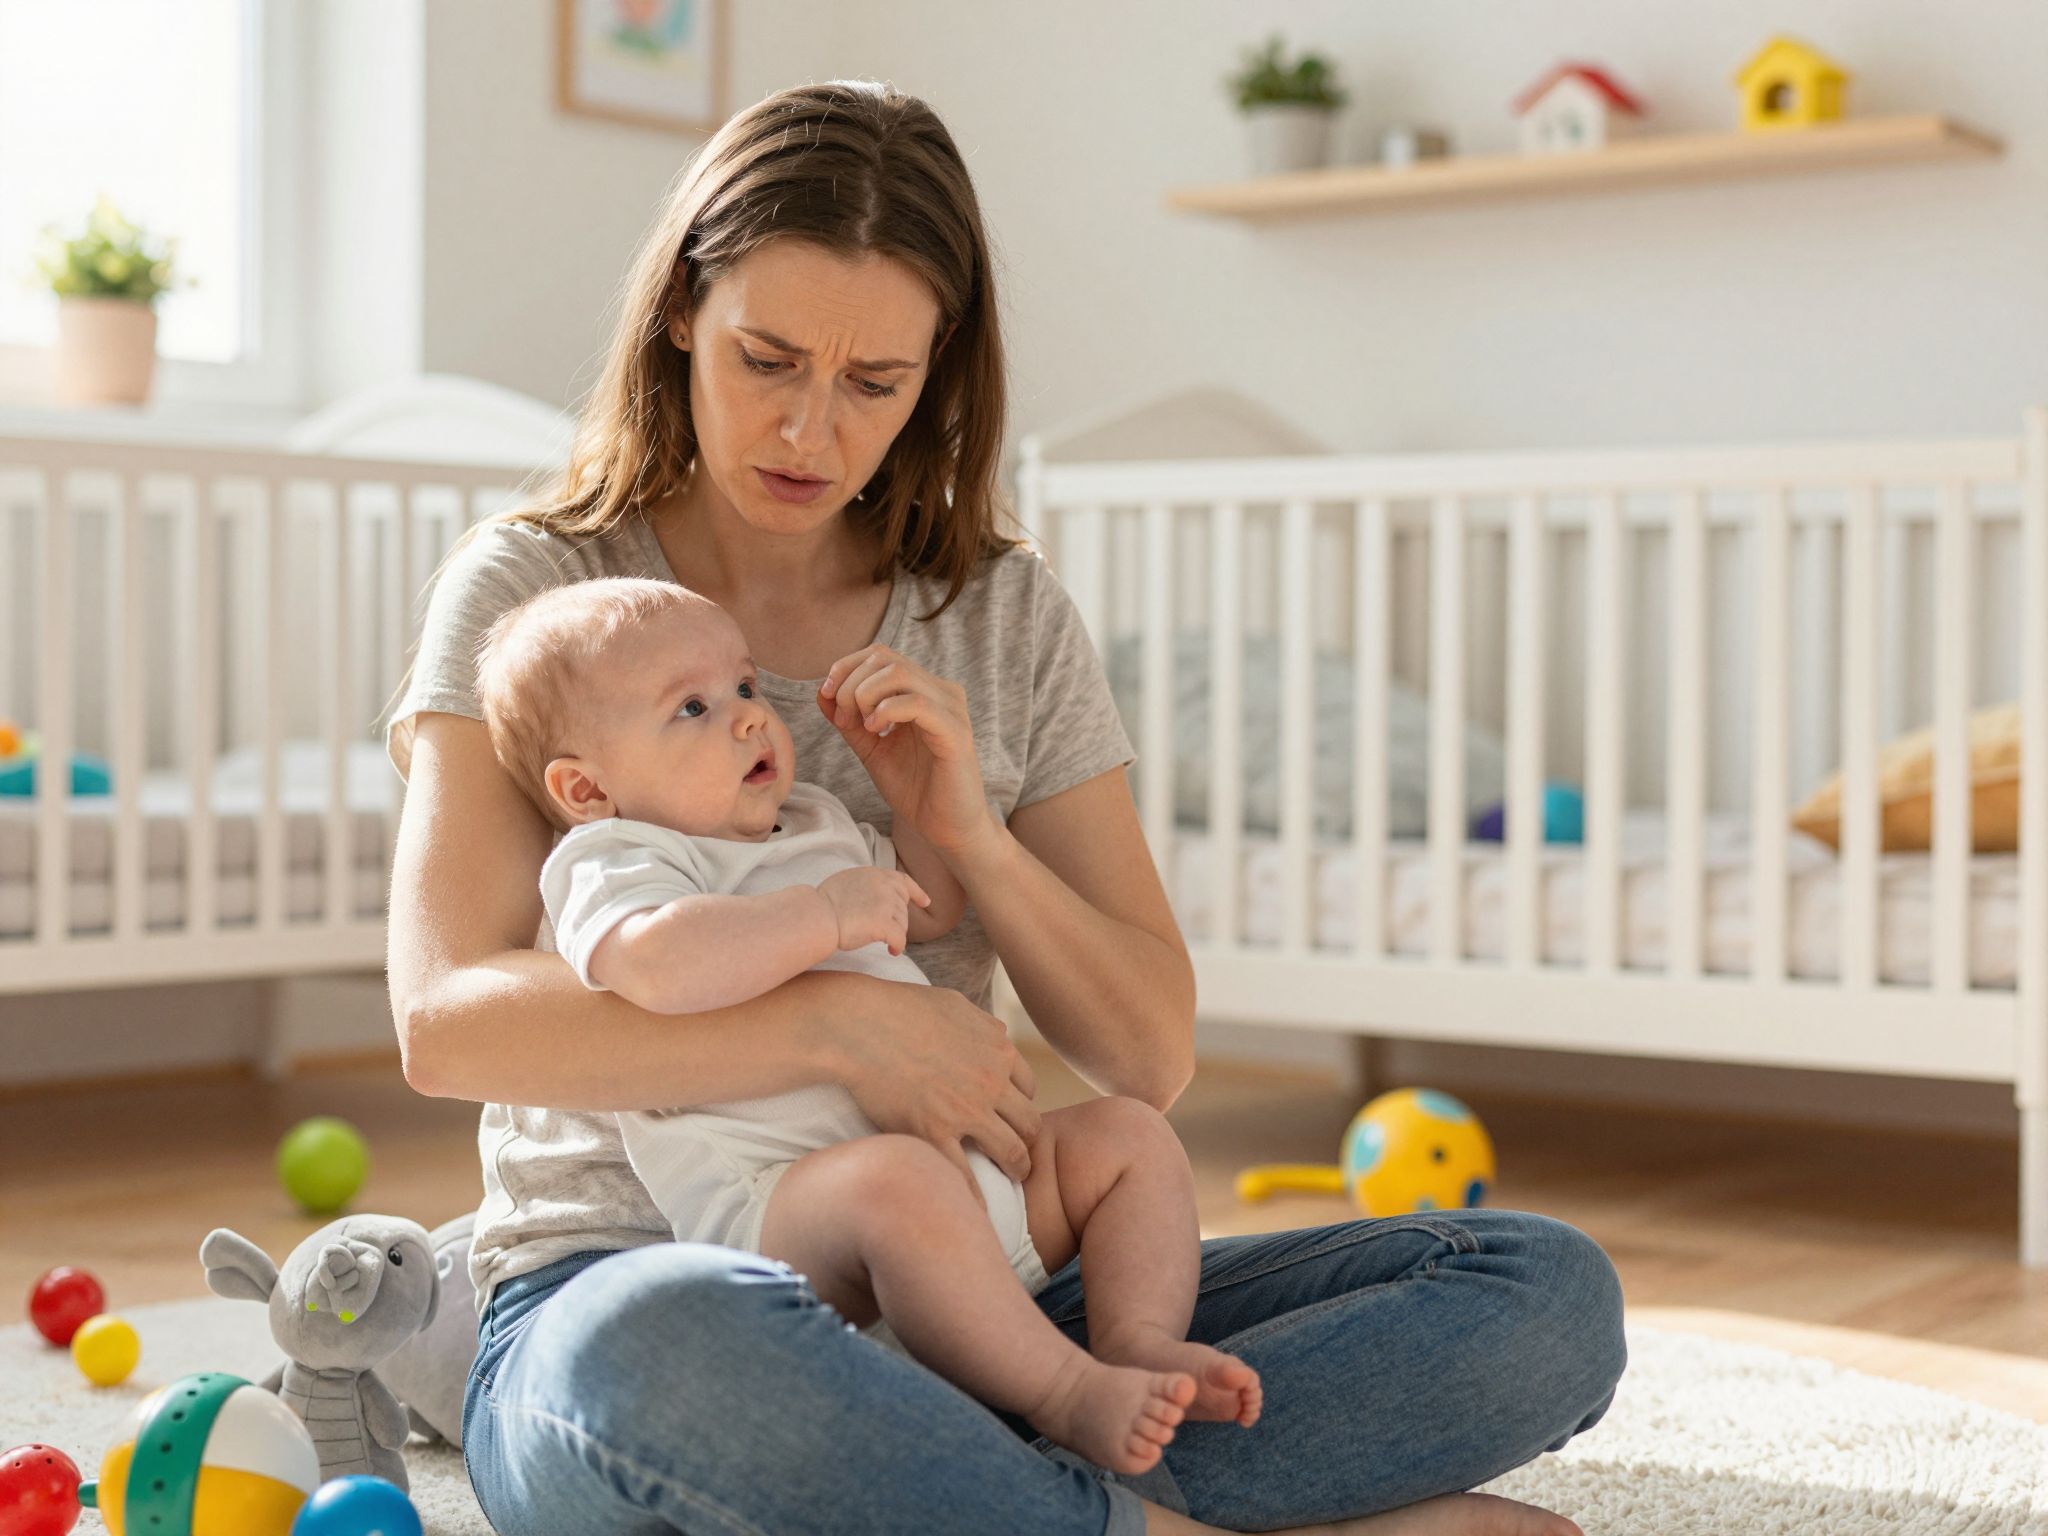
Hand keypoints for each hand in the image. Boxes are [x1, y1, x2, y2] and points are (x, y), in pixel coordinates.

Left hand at [818, 646, 997, 856]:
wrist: (947, 828)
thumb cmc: (916, 788)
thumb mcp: (871, 749)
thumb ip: (849, 720)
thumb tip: (821, 691)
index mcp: (923, 691)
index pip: (880, 654)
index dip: (846, 668)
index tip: (827, 698)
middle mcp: (941, 692)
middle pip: (885, 658)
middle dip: (851, 683)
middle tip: (843, 718)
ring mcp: (951, 709)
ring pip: (899, 673)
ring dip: (864, 695)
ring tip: (861, 726)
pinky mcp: (955, 732)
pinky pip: (917, 703)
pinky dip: (887, 710)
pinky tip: (876, 730)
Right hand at [818, 868, 929, 956]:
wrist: (817, 916)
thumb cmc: (824, 904)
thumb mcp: (848, 881)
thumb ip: (867, 885)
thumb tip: (877, 897)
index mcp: (875, 874)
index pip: (903, 881)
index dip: (917, 892)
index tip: (925, 902)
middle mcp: (885, 886)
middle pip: (902, 908)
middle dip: (895, 921)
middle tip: (876, 929)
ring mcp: (886, 904)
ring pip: (902, 924)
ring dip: (892, 933)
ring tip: (872, 937)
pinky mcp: (885, 923)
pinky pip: (900, 939)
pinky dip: (898, 947)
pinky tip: (891, 951)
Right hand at [835, 978, 1040, 1186]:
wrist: (858, 1025)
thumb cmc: (899, 1009)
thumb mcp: (955, 1005)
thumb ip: (983, 1025)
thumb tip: (998, 1036)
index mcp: (997, 1050)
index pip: (1028, 1088)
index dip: (1021, 1105)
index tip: (1010, 1119)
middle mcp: (991, 1082)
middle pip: (1029, 1123)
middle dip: (1027, 1141)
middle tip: (1019, 1156)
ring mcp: (965, 1111)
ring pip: (1012, 1152)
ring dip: (1016, 1169)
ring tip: (1010, 1178)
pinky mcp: (933, 1133)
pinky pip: (966, 1177)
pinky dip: (977, 1199)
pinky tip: (979, 1213)